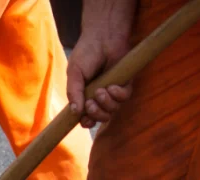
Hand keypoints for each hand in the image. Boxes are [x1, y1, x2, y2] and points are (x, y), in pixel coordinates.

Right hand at [66, 7, 134, 127]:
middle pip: (101, 117)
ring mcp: (112, 91)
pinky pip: (124, 98)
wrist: (103, 37)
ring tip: (101, 91)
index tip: (85, 121)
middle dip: (97, 114)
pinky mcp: (125, 84)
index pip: (87, 117)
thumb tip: (74, 113)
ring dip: (106, 104)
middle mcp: (99, 96)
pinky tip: (112, 87)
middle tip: (91, 104)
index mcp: (84, 96)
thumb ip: (74, 92)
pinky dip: (118, 95)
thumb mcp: (74, 73)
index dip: (87, 122)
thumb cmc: (86, 53)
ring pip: (113, 110)